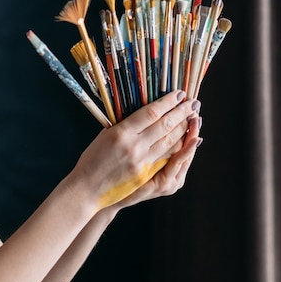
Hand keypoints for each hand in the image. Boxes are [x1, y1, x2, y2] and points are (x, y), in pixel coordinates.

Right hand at [66, 90, 200, 210]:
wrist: (86, 187)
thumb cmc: (92, 159)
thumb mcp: (105, 135)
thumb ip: (124, 125)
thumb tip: (144, 113)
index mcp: (121, 132)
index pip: (151, 112)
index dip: (168, 102)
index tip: (179, 94)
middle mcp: (133, 145)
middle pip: (165, 125)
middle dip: (182, 112)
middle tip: (194, 103)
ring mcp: (141, 161)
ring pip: (170, 141)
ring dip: (184, 128)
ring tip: (193, 118)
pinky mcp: (145, 173)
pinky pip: (166, 157)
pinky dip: (179, 147)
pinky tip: (187, 139)